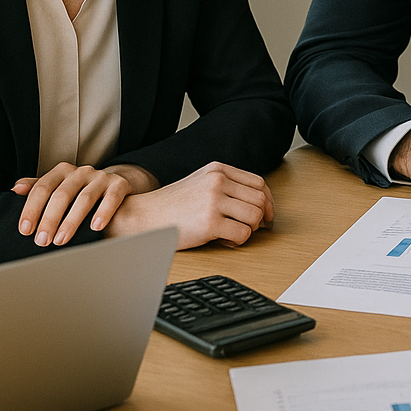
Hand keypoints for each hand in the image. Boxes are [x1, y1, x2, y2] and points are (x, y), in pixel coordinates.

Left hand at [13, 162, 159, 245]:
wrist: (114, 184)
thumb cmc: (79, 190)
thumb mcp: (58, 187)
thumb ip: (37, 188)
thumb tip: (15, 189)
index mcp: (61, 171)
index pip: (42, 188)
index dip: (32, 209)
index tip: (25, 230)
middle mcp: (80, 172)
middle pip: (62, 195)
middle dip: (49, 219)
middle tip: (42, 241)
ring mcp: (101, 177)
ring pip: (84, 199)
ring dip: (71, 221)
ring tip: (61, 240)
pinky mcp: (119, 185)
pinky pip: (111, 198)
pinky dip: (103, 212)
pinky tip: (95, 227)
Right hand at [104, 162, 275, 248]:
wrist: (143, 217)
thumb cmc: (172, 205)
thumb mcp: (201, 183)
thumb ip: (227, 185)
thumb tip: (260, 201)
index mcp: (218, 170)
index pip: (258, 183)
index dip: (267, 201)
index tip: (266, 214)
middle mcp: (218, 181)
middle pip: (260, 200)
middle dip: (260, 218)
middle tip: (247, 227)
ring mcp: (214, 201)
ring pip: (256, 217)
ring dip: (249, 229)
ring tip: (232, 232)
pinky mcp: (210, 222)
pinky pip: (243, 234)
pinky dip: (238, 241)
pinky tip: (223, 240)